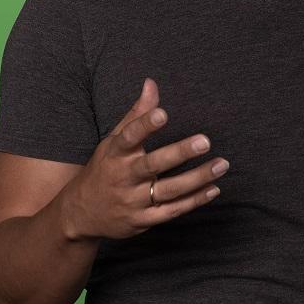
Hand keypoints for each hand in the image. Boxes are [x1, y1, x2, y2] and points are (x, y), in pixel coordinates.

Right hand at [64, 78, 228, 240]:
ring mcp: (133, 201)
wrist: (81, 213)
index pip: (130, 136)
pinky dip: (194, 201)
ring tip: (222, 165)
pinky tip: (213, 188)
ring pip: (169, 190)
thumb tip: (151, 83)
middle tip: (205, 141)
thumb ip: (137, 113)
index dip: (145, 124)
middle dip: (180, 153)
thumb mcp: (114, 139)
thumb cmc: (105, 167)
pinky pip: (172, 211)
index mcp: (115, 153)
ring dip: (197, 178)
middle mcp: (124, 177)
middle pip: (154, 165)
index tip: (164, 113)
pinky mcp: (142, 221)